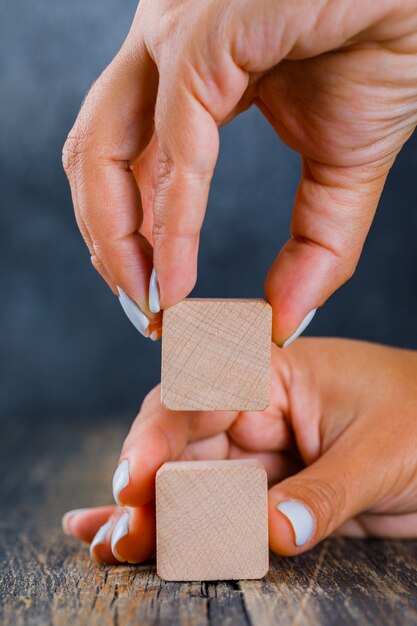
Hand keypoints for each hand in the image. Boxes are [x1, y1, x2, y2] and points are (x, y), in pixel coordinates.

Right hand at [62, 339, 416, 563]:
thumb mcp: (383, 450)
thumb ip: (324, 492)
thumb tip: (268, 531)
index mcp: (275, 373)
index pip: (202, 393)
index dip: (160, 433)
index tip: (136, 478)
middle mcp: (254, 410)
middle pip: (182, 443)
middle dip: (148, 486)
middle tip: (126, 532)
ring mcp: (258, 455)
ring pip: (189, 480)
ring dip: (152, 514)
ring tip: (115, 547)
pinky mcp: (266, 493)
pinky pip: (216, 510)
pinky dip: (176, 527)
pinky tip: (132, 540)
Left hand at [63, 0, 416, 344]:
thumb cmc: (384, 50)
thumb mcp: (339, 173)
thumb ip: (309, 249)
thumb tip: (283, 323)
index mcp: (190, 71)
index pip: (128, 162)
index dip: (132, 238)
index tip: (152, 300)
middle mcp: (165, 48)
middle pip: (95, 160)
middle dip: (111, 248)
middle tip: (141, 316)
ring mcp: (176, 35)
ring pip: (102, 151)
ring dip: (118, 245)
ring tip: (147, 306)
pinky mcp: (202, 36)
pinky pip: (176, 150)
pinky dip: (175, 226)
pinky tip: (178, 280)